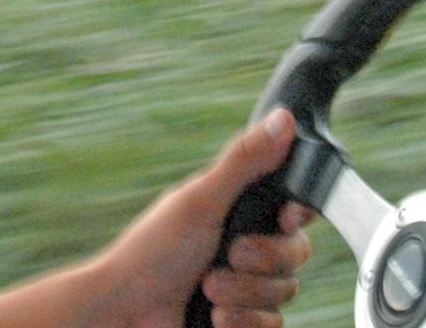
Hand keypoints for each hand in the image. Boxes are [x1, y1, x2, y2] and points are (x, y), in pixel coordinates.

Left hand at [84, 109, 315, 327]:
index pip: (296, 208)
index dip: (298, 215)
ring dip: (244, 293)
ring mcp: (249, 286)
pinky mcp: (246, 320)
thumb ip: (244, 162)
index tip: (286, 218)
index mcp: (240, 210)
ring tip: (207, 290)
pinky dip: (243, 322)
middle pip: (297, 252)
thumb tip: (283, 118)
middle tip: (228, 256)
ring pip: (286, 290)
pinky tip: (215, 317)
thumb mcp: (200, 201)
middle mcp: (250, 246)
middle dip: (262, 260)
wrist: (127, 314)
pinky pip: (273, 323)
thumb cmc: (152, 253)